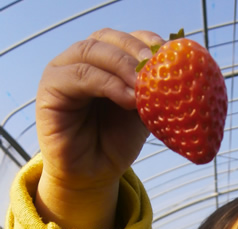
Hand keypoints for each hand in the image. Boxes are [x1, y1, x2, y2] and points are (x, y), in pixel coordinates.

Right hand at [35, 28, 162, 228]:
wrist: (93, 174)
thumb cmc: (116, 143)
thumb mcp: (142, 114)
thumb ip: (154, 93)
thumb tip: (181, 76)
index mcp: (106, 61)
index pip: (126, 40)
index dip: (148, 42)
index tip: (170, 55)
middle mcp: (82, 60)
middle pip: (108, 39)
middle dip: (135, 50)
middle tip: (158, 66)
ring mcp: (63, 70)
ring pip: (91, 52)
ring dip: (122, 65)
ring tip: (144, 86)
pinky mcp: (50, 88)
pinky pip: (78, 76)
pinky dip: (107, 83)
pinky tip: (128, 99)